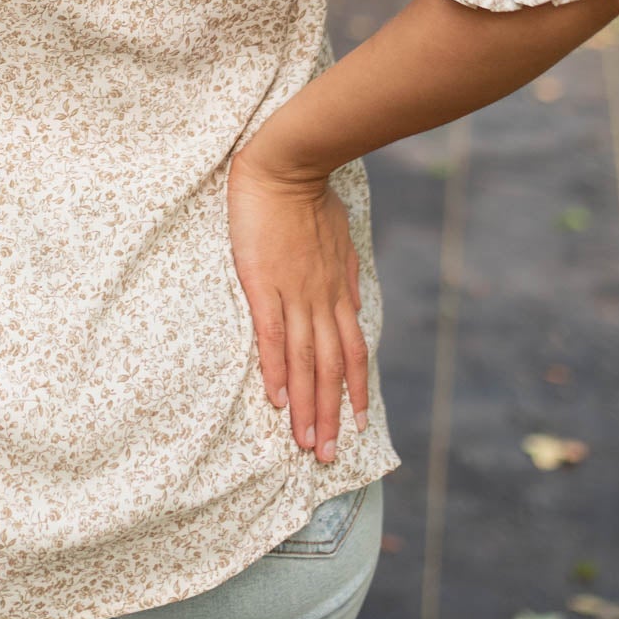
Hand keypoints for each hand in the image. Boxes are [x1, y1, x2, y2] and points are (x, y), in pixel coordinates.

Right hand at [226, 153, 367, 463]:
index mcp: (339, 289)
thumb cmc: (310, 193)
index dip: (354, 389)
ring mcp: (294, 293)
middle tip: (326, 457)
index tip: (355, 425)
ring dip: (306, 405)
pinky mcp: (263, 283)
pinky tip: (274, 398)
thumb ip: (346, 271)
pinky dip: (275, 369)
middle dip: (329, 414)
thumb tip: (355, 301)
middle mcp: (322, 299)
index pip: (351, 351)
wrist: (290, 162)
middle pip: (329, 368)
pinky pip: (272, 335)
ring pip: (304, 361)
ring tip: (303, 443)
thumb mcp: (342, 235)